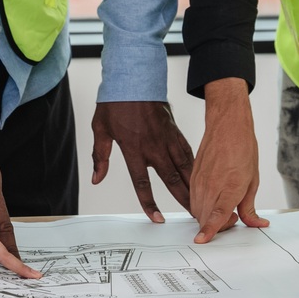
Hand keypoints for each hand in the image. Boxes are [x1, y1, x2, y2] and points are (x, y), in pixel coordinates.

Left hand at [91, 101, 195, 222]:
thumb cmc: (115, 103)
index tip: (158, 219)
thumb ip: (99, 156)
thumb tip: (96, 178)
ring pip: (184, 166)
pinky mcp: (175, 131)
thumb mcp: (100, 129)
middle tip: (194, 215)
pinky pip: (187, 151)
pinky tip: (199, 176)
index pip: (142, 182)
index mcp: (133, 148)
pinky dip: (194, 165)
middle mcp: (153, 146)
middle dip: (184, 199)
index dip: (150, 203)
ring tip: (201, 201)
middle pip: (171, 179)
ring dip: (193, 185)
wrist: (134, 78)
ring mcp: (167, 138)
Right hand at [189, 80, 268, 242]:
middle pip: (205, 217)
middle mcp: (211, 185)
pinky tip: (215, 198)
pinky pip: (193, 200)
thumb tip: (256, 223)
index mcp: (230, 186)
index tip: (202, 240)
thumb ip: (249, 207)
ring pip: (197, 210)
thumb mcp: (253, 180)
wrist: (227, 126)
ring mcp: (199, 182)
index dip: (209, 229)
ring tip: (225, 207)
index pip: (217, 213)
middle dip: (217, 226)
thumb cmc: (243, 149)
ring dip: (209, 217)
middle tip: (234, 218)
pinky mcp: (193, 178)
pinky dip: (202, 206)